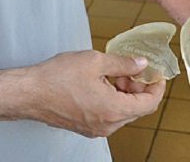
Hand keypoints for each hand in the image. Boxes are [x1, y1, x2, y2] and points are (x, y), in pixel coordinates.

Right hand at [27, 51, 164, 137]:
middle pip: (136, 109)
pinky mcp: (86, 127)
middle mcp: (107, 124)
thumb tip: (140, 64)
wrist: (31, 92)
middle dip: (138, 88)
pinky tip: (101, 84)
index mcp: (113, 109)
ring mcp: (96, 129)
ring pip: (122, 113)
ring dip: (124, 94)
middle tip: (130, 68)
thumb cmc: (58, 76)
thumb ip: (122, 63)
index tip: (158, 76)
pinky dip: (112, 100)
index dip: (156, 88)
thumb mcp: (94, 61)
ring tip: (113, 73)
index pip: (148, 104)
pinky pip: (108, 116)